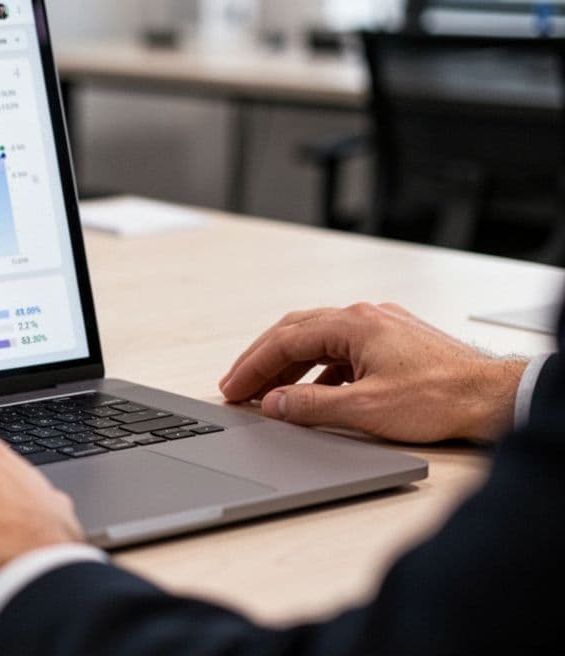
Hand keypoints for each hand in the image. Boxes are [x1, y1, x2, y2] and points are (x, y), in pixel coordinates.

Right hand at [218, 302, 526, 442]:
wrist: (492, 397)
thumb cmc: (440, 398)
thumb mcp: (365, 408)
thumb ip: (310, 405)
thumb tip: (272, 403)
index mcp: (352, 324)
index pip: (284, 341)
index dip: (251, 366)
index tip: (232, 387)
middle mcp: (363, 316)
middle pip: (295, 332)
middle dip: (262, 360)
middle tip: (237, 385)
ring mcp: (380, 326)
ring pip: (318, 340)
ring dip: (288, 365)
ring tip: (267, 392)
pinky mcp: (393, 342)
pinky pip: (340, 349)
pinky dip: (316, 369)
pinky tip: (312, 392)